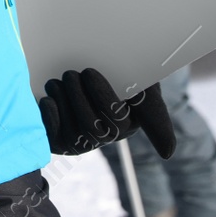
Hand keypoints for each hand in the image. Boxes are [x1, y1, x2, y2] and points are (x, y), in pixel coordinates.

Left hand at [38, 68, 174, 158]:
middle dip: (78, 98)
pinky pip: (54, 140)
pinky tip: (48, 100)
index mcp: (129, 122)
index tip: (89, 72)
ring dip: (63, 104)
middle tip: (71, 73)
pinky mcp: (59, 141)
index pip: (119, 120)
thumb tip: (167, 154)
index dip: (103, 99)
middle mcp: (106, 136)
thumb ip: (155, 112)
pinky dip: (49, 118)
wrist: (84, 63)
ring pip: (74, 134)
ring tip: (57, 82)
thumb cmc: (116, 72)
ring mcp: (82, 140)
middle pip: (94, 128)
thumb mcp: (140, 83)